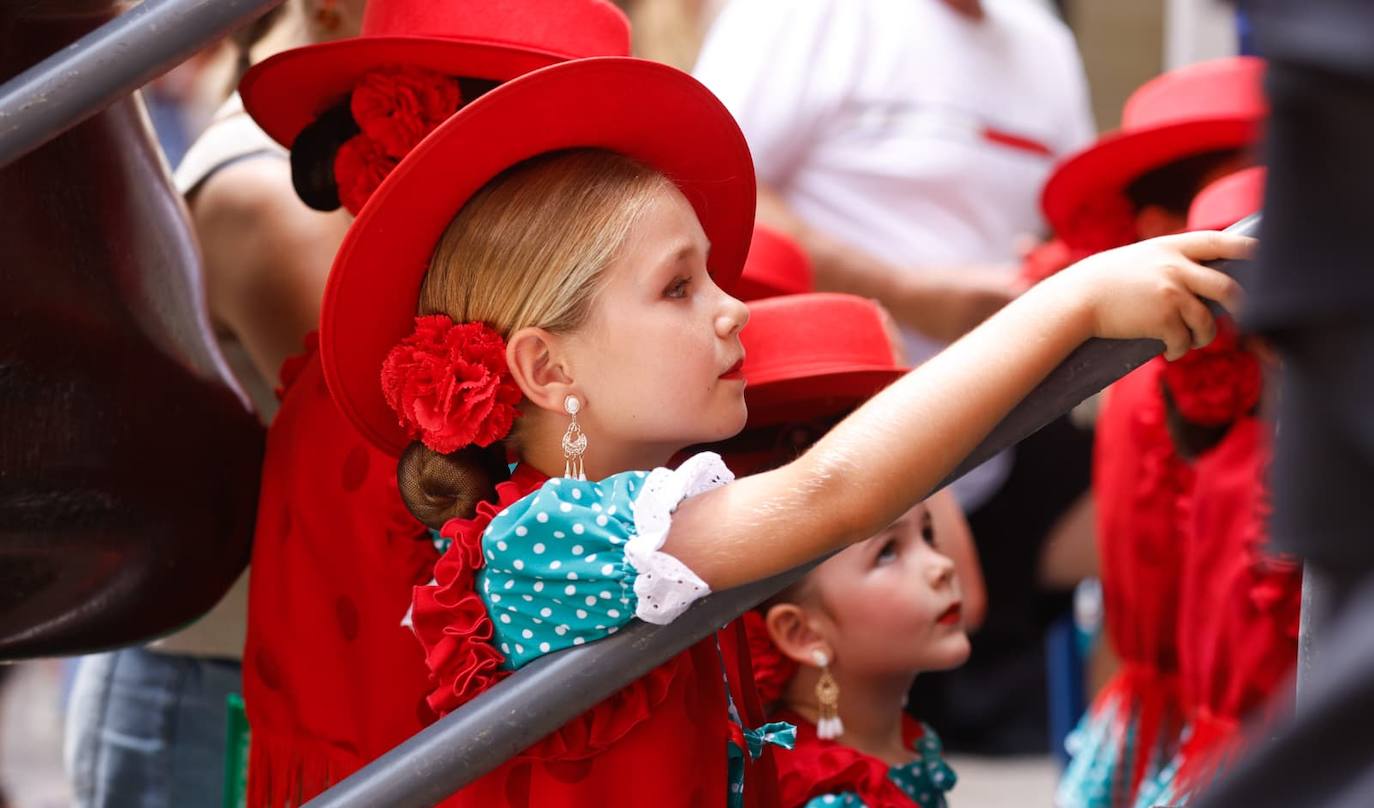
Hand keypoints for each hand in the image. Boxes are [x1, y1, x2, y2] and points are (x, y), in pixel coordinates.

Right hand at [1052, 231, 1253, 359]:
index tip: (1262, 252)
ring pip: (1207, 322)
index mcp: (1171, 247)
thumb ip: (1169, 261)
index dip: (1245, 246)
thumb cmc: (1103, 281)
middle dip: (1239, 306)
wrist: (1078, 299)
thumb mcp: (1139, 258)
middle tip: (1239, 315)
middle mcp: (1176, 267)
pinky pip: (1184, 341)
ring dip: (1204, 337)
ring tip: (1192, 342)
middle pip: (1227, 287)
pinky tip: (1170, 352)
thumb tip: (1200, 276)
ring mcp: (1172, 293)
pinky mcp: (1163, 319)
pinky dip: (1179, 350)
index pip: (1218, 241)